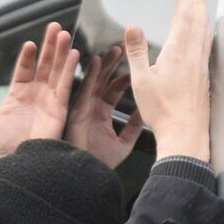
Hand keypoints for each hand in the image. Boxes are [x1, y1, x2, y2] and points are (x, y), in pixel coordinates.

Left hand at [0, 21, 78, 158]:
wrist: (17, 161)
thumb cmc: (2, 144)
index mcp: (18, 94)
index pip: (25, 68)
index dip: (28, 55)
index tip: (29, 43)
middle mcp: (36, 94)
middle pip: (45, 64)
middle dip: (49, 46)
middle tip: (55, 27)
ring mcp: (49, 99)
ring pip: (57, 70)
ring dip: (62, 52)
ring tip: (64, 35)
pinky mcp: (61, 107)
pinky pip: (66, 85)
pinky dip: (70, 69)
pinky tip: (72, 55)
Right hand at [63, 45, 144, 168]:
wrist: (87, 174)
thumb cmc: (101, 163)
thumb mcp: (124, 143)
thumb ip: (134, 127)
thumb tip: (146, 113)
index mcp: (102, 115)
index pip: (114, 91)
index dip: (122, 78)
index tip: (134, 66)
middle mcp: (92, 109)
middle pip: (103, 81)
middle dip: (111, 65)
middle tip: (121, 49)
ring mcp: (84, 109)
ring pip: (94, 81)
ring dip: (102, 65)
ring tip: (112, 50)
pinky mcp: (77, 110)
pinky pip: (84, 88)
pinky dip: (89, 75)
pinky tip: (95, 61)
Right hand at [126, 0, 212, 161]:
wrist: (185, 132)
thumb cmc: (162, 111)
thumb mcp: (141, 80)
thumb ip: (137, 52)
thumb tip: (133, 27)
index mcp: (177, 52)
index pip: (183, 16)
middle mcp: (193, 55)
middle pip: (198, 20)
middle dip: (197, 0)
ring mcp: (201, 66)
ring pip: (206, 32)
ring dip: (205, 14)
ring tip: (204, 4)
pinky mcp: (204, 77)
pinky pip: (208, 47)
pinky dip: (208, 33)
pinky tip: (207, 37)